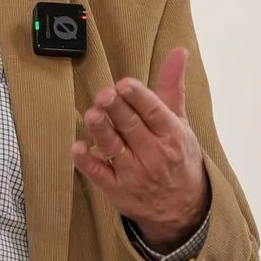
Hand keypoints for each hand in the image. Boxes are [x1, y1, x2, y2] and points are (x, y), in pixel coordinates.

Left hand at [72, 46, 208, 249]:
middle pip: (131, 127)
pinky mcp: (116, 189)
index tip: (125, 84)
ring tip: (92, 114)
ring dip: (102, 131)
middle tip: (105, 94)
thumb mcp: (180, 123)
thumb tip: (179, 51)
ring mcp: (133, 173)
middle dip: (117, 109)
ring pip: (114, 148)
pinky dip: (87, 162)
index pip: (154, 112)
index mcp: (171, 134)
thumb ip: (172, 87)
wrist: (182, 208)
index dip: (139, 97)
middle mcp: (153, 154)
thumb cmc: (177, 157)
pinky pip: (98, 174)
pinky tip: (78, 148)